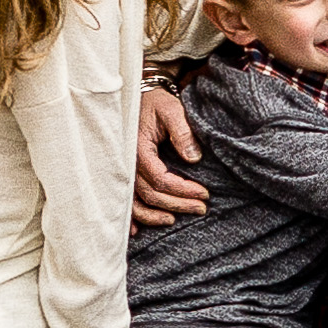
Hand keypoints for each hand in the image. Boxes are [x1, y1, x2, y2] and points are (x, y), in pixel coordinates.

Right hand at [131, 87, 207, 226]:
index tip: (204, 193)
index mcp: (139, 148)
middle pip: (150, 193)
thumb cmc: (156, 103)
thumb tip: (194, 158)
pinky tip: (138, 231)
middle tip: (201, 208)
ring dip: (154, 216)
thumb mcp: (172, 110)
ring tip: (174, 220)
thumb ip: (183, 132)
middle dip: (176, 204)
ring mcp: (124, 170)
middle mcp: (127, 162)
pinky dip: (131, 217)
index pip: (160, 178)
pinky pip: (125, 200)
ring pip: (135, 202)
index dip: (183, 190)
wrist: (139, 96)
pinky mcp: (125, 173)